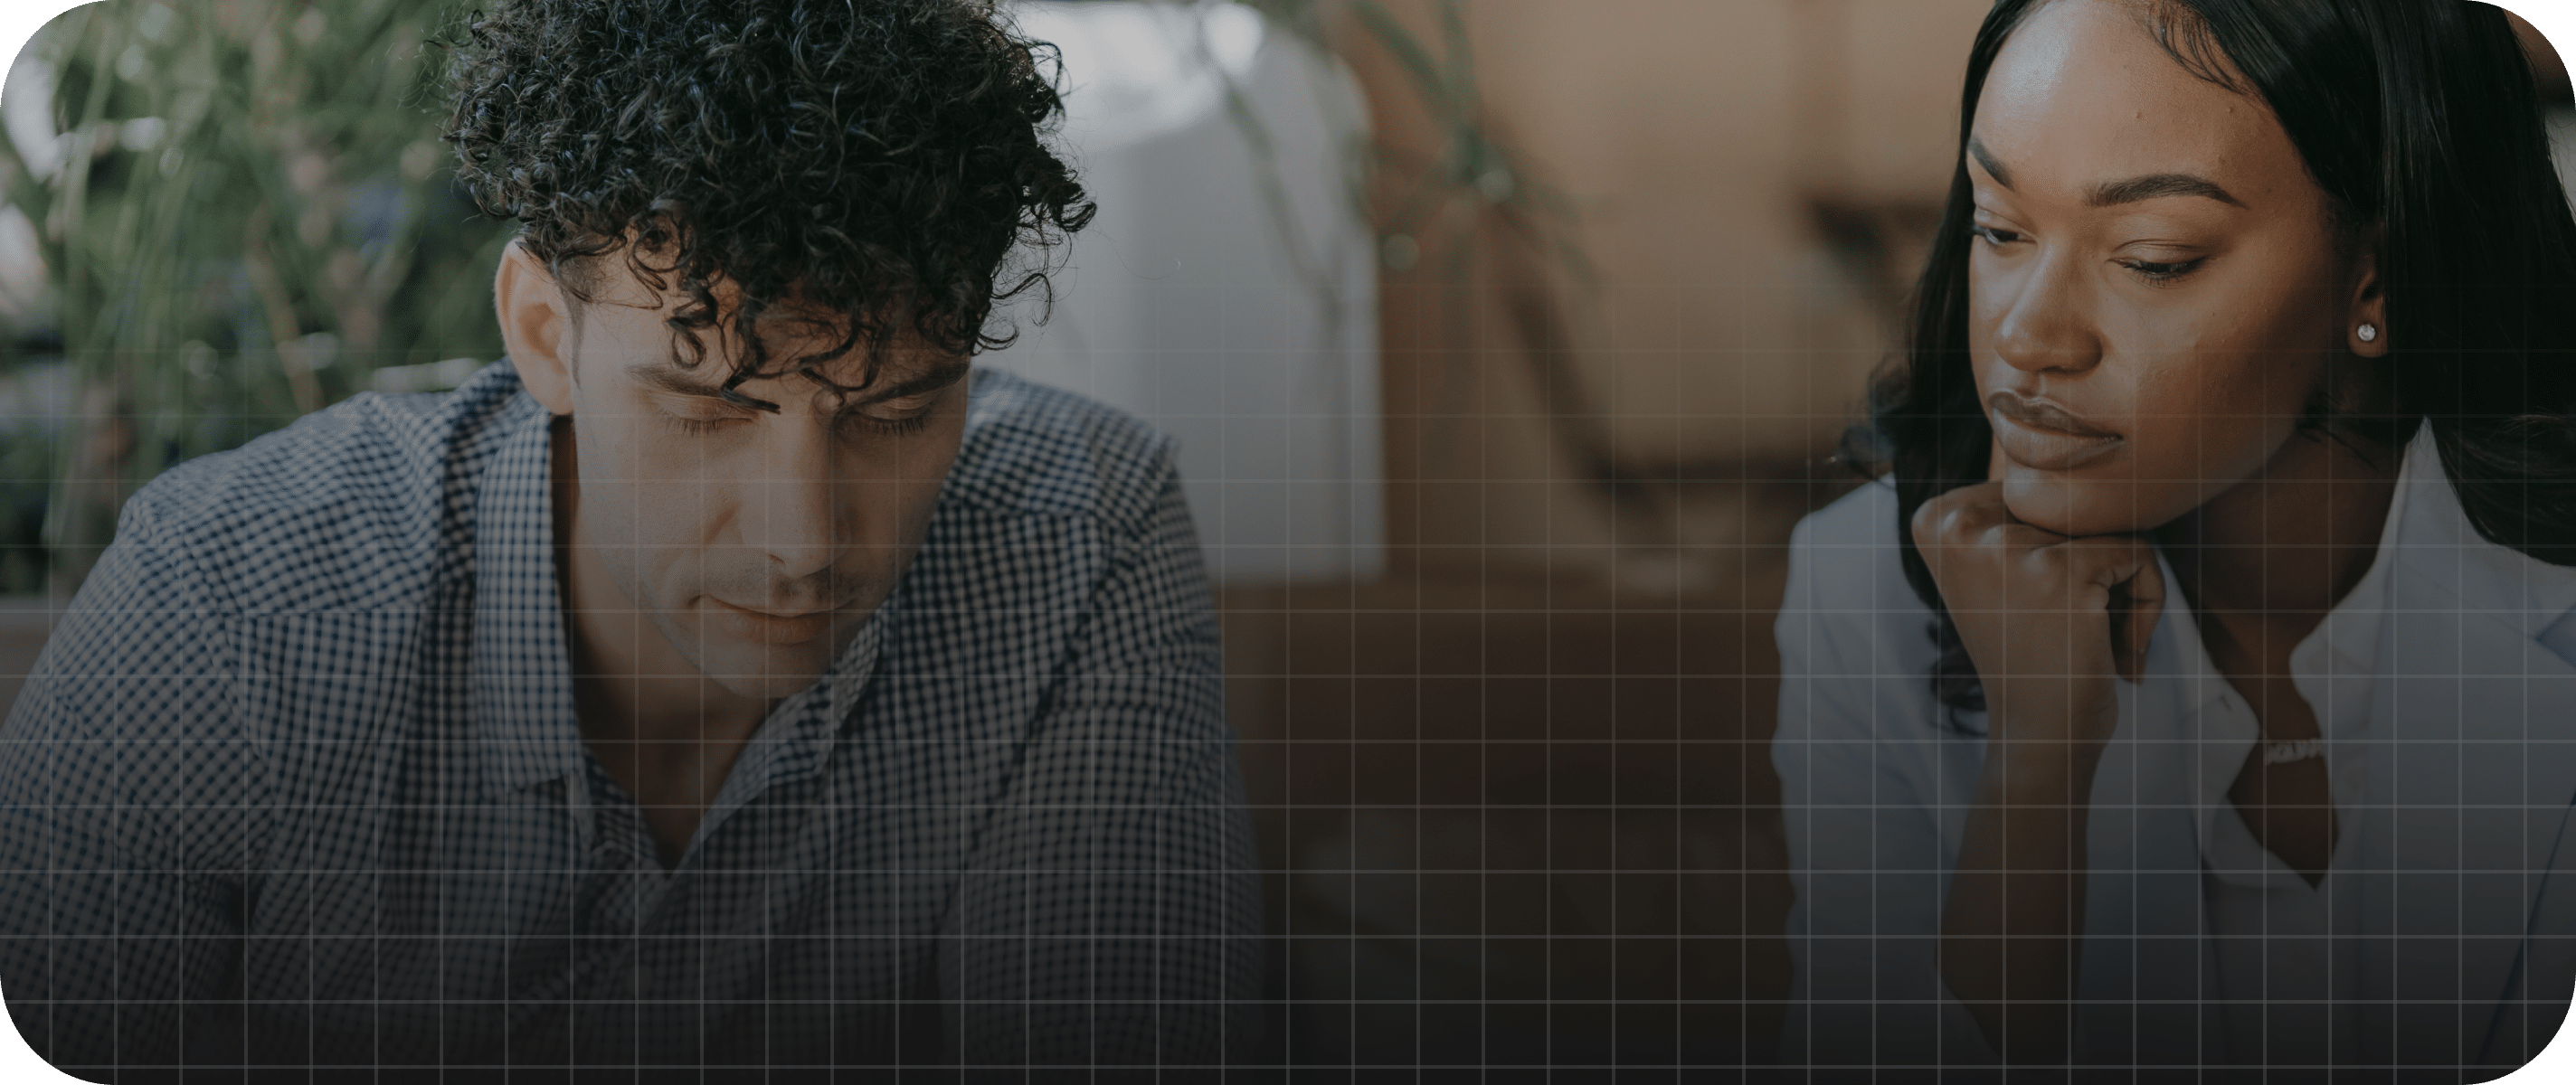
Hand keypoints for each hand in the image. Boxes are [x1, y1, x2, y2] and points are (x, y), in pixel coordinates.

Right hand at [1910, 479, 2164, 754]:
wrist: (2039, 733)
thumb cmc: (2034, 651)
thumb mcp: (2001, 569)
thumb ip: (2021, 510)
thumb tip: (2089, 446)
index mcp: (1936, 518)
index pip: (2039, 489)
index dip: (2059, 545)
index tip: (2041, 598)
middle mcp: (1960, 524)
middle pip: (2074, 500)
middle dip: (2094, 561)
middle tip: (2071, 623)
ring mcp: (2005, 545)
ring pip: (2110, 523)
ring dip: (2122, 584)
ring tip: (2093, 635)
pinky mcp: (2058, 569)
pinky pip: (2139, 553)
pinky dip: (2145, 601)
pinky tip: (2113, 645)